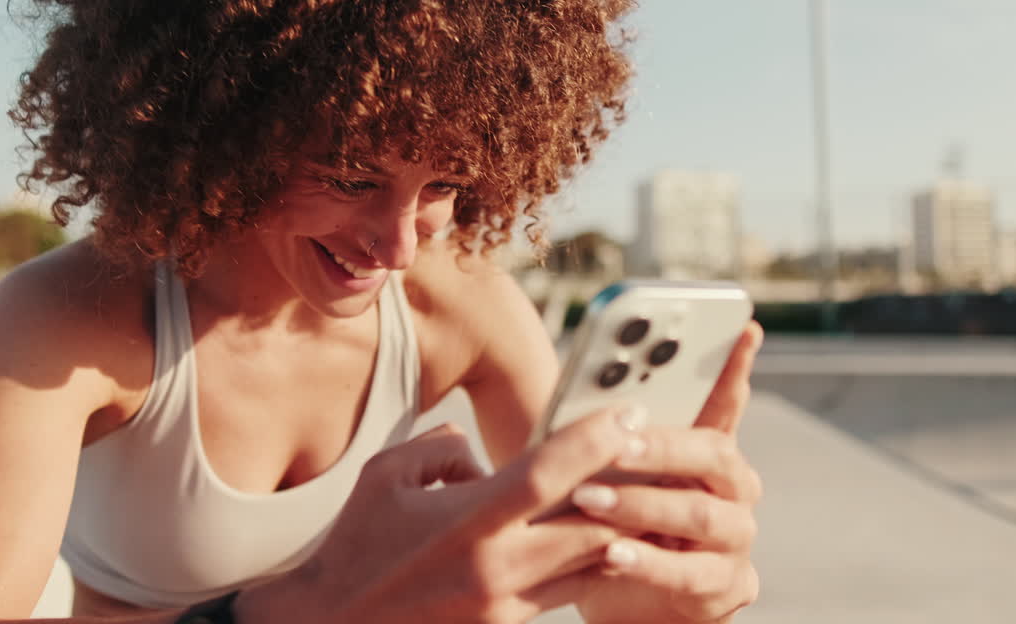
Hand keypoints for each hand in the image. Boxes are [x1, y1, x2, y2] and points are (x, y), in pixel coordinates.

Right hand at [239, 405, 649, 623]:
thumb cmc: (357, 546)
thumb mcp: (387, 476)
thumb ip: (442, 449)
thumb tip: (483, 454)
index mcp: (466, 522)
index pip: (548, 473)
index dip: (595, 440)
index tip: (629, 412)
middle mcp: (496, 568)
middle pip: (591, 524)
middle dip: (631, 488)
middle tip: (658, 453)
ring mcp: (505, 606)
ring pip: (589, 563)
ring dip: (619, 528)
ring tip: (647, 491)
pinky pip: (566, 590)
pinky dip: (588, 561)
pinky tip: (603, 537)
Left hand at [574, 322, 764, 622]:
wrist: (629, 605)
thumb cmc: (613, 526)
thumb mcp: (607, 477)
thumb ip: (605, 440)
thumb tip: (575, 404)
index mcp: (707, 451)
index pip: (724, 401)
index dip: (735, 365)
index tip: (743, 325)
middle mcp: (733, 488)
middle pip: (714, 453)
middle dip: (663, 445)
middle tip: (617, 441)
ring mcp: (735, 537)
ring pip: (699, 514)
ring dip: (641, 505)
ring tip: (589, 499)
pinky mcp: (726, 587)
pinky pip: (689, 574)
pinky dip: (647, 564)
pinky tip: (611, 555)